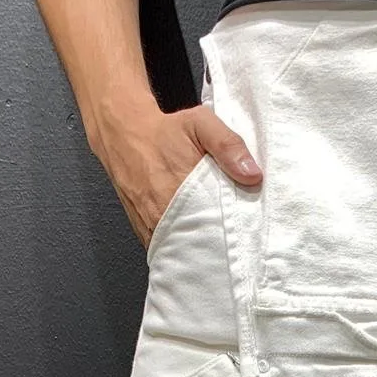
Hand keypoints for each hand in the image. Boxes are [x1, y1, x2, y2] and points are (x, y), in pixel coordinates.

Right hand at [90, 101, 262, 247]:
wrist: (123, 135)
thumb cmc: (165, 131)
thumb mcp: (200, 124)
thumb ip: (228, 145)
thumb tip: (253, 175)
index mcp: (181, 194)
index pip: (216, 229)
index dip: (234, 236)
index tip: (250, 238)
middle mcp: (163, 218)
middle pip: (202, 246)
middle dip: (221, 248)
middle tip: (240, 248)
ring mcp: (153, 230)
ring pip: (185, 252)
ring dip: (203, 252)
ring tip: (222, 250)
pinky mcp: (146, 235)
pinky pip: (170, 251)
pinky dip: (185, 251)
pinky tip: (199, 245)